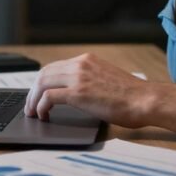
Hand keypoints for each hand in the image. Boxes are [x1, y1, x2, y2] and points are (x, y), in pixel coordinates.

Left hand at [24, 53, 152, 127]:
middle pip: (44, 73)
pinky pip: (48, 97)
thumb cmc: (132, 96)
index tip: (38, 94)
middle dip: (33, 90)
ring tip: (33, 113)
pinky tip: (43, 116)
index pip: (55, 67)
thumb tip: (74, 93)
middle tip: (30, 106)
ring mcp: (78, 76)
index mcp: (87, 59)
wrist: (144, 100)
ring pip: (42, 83)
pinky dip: (41, 106)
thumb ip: (89, 80)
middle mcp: (81, 64)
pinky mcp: (78, 92)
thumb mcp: (106, 79)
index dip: (43, 82)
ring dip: (33, 99)